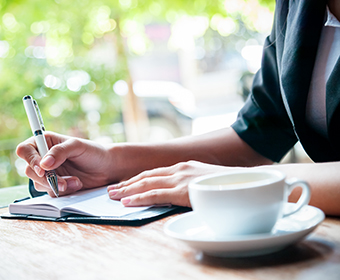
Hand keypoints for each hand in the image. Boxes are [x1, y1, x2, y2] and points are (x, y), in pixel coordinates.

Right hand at [16, 131, 112, 196]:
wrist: (108, 168)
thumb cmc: (94, 152)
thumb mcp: (77, 146)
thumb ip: (60, 151)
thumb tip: (44, 163)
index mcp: (46, 142)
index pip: (25, 150)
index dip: (31, 160)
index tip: (44, 169)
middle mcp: (44, 158)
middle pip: (30, 170)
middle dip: (46, 178)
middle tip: (63, 182)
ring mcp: (49, 173)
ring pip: (39, 184)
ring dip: (57, 186)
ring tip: (76, 181)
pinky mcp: (56, 185)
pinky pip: (51, 192)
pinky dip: (64, 191)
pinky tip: (77, 185)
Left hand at [107, 160, 229, 206]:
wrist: (246, 182)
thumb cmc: (228, 184)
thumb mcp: (205, 180)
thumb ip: (192, 184)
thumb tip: (185, 192)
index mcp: (184, 166)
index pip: (155, 172)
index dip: (137, 179)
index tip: (125, 184)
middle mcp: (179, 169)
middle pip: (147, 176)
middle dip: (127, 183)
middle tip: (111, 189)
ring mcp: (181, 178)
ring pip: (147, 183)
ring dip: (127, 190)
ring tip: (112, 195)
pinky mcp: (183, 190)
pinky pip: (156, 194)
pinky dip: (139, 197)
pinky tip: (128, 202)